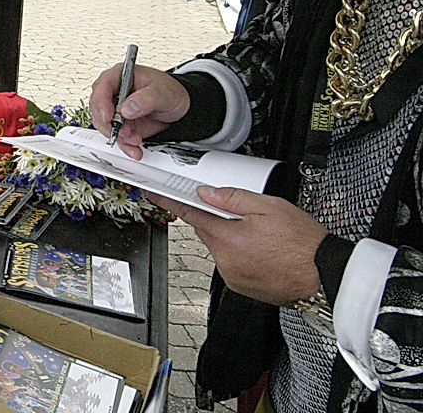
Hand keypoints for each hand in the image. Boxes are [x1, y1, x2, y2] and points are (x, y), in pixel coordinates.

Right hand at [89, 63, 189, 157]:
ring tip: (136, 139)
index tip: (109, 116)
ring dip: (119, 136)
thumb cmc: (170, 92)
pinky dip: (125, 145)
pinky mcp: (121, 125)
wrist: (180, 108)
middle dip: (110, 124)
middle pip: (98, 108)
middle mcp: (114, 93)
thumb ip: (146, 98)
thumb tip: (127, 108)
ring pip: (104, 125)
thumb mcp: (163, 91)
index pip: (102, 87)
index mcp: (120, 76)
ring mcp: (116, 110)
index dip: (102, 102)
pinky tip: (134, 149)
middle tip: (125, 132)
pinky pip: (116, 137)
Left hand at [149, 187, 326, 305]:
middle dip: (220, 220)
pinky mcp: (240, 287)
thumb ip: (233, 197)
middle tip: (247, 219)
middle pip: (207, 230)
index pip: (190, 214)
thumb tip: (207, 193)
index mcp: (229, 237)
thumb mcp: (271, 206)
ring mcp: (232, 276)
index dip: (170, 201)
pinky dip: (240, 255)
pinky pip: (230, 263)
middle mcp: (226, 260)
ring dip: (232, 238)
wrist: (325, 276)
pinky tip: (263, 252)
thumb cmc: (304, 243)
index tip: (155, 195)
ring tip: (263, 238)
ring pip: (220, 247)